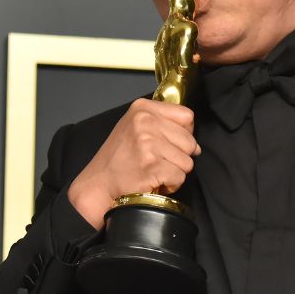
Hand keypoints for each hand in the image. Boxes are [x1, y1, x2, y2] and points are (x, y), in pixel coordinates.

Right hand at [67, 99, 200, 229]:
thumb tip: (195, 145)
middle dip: (179, 156)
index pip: (187, 116)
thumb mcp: (136, 127)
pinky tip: (153, 181)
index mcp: (143, 108)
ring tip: (153, 171)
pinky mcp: (152, 166)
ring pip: (188, 161)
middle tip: (158, 162)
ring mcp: (148, 144)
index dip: (184, 134)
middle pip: (190, 141)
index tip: (169, 144)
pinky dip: (170, 184)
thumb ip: (164, 125)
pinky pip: (180, 177)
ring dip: (174, 172)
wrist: (99, 183)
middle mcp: (145, 122)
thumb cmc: (119, 157)